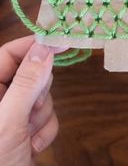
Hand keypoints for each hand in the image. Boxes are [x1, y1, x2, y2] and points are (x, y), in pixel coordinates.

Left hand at [0, 36, 65, 165]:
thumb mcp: (8, 120)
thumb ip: (26, 83)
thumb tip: (45, 49)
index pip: (9, 54)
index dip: (34, 46)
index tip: (61, 41)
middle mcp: (0, 98)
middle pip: (32, 74)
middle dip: (38, 93)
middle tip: (32, 110)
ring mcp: (13, 113)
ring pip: (43, 97)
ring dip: (41, 117)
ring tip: (27, 136)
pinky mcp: (26, 128)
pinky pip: (47, 117)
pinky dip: (44, 131)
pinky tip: (31, 147)